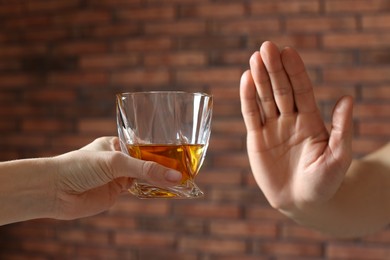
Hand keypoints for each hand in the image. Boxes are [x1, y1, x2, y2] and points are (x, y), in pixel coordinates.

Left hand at [52, 137, 181, 219]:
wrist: (54, 191)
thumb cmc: (79, 166)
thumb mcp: (116, 162)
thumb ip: (145, 169)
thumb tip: (174, 176)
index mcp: (116, 144)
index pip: (145, 145)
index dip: (162, 150)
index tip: (180, 154)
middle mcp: (119, 159)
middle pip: (147, 161)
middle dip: (164, 165)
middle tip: (185, 168)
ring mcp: (118, 176)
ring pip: (145, 177)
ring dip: (161, 179)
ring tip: (182, 179)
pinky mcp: (117, 192)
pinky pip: (140, 190)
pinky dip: (153, 190)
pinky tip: (167, 189)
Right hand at [240, 41, 353, 212]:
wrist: (302, 202)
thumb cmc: (324, 182)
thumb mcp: (338, 157)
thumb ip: (341, 129)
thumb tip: (348, 99)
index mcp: (311, 120)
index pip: (301, 89)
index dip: (295, 71)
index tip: (288, 51)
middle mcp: (290, 119)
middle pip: (280, 89)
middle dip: (274, 68)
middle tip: (266, 47)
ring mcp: (272, 128)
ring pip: (264, 98)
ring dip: (259, 78)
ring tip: (254, 58)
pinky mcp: (256, 139)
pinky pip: (251, 115)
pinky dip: (247, 98)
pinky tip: (245, 80)